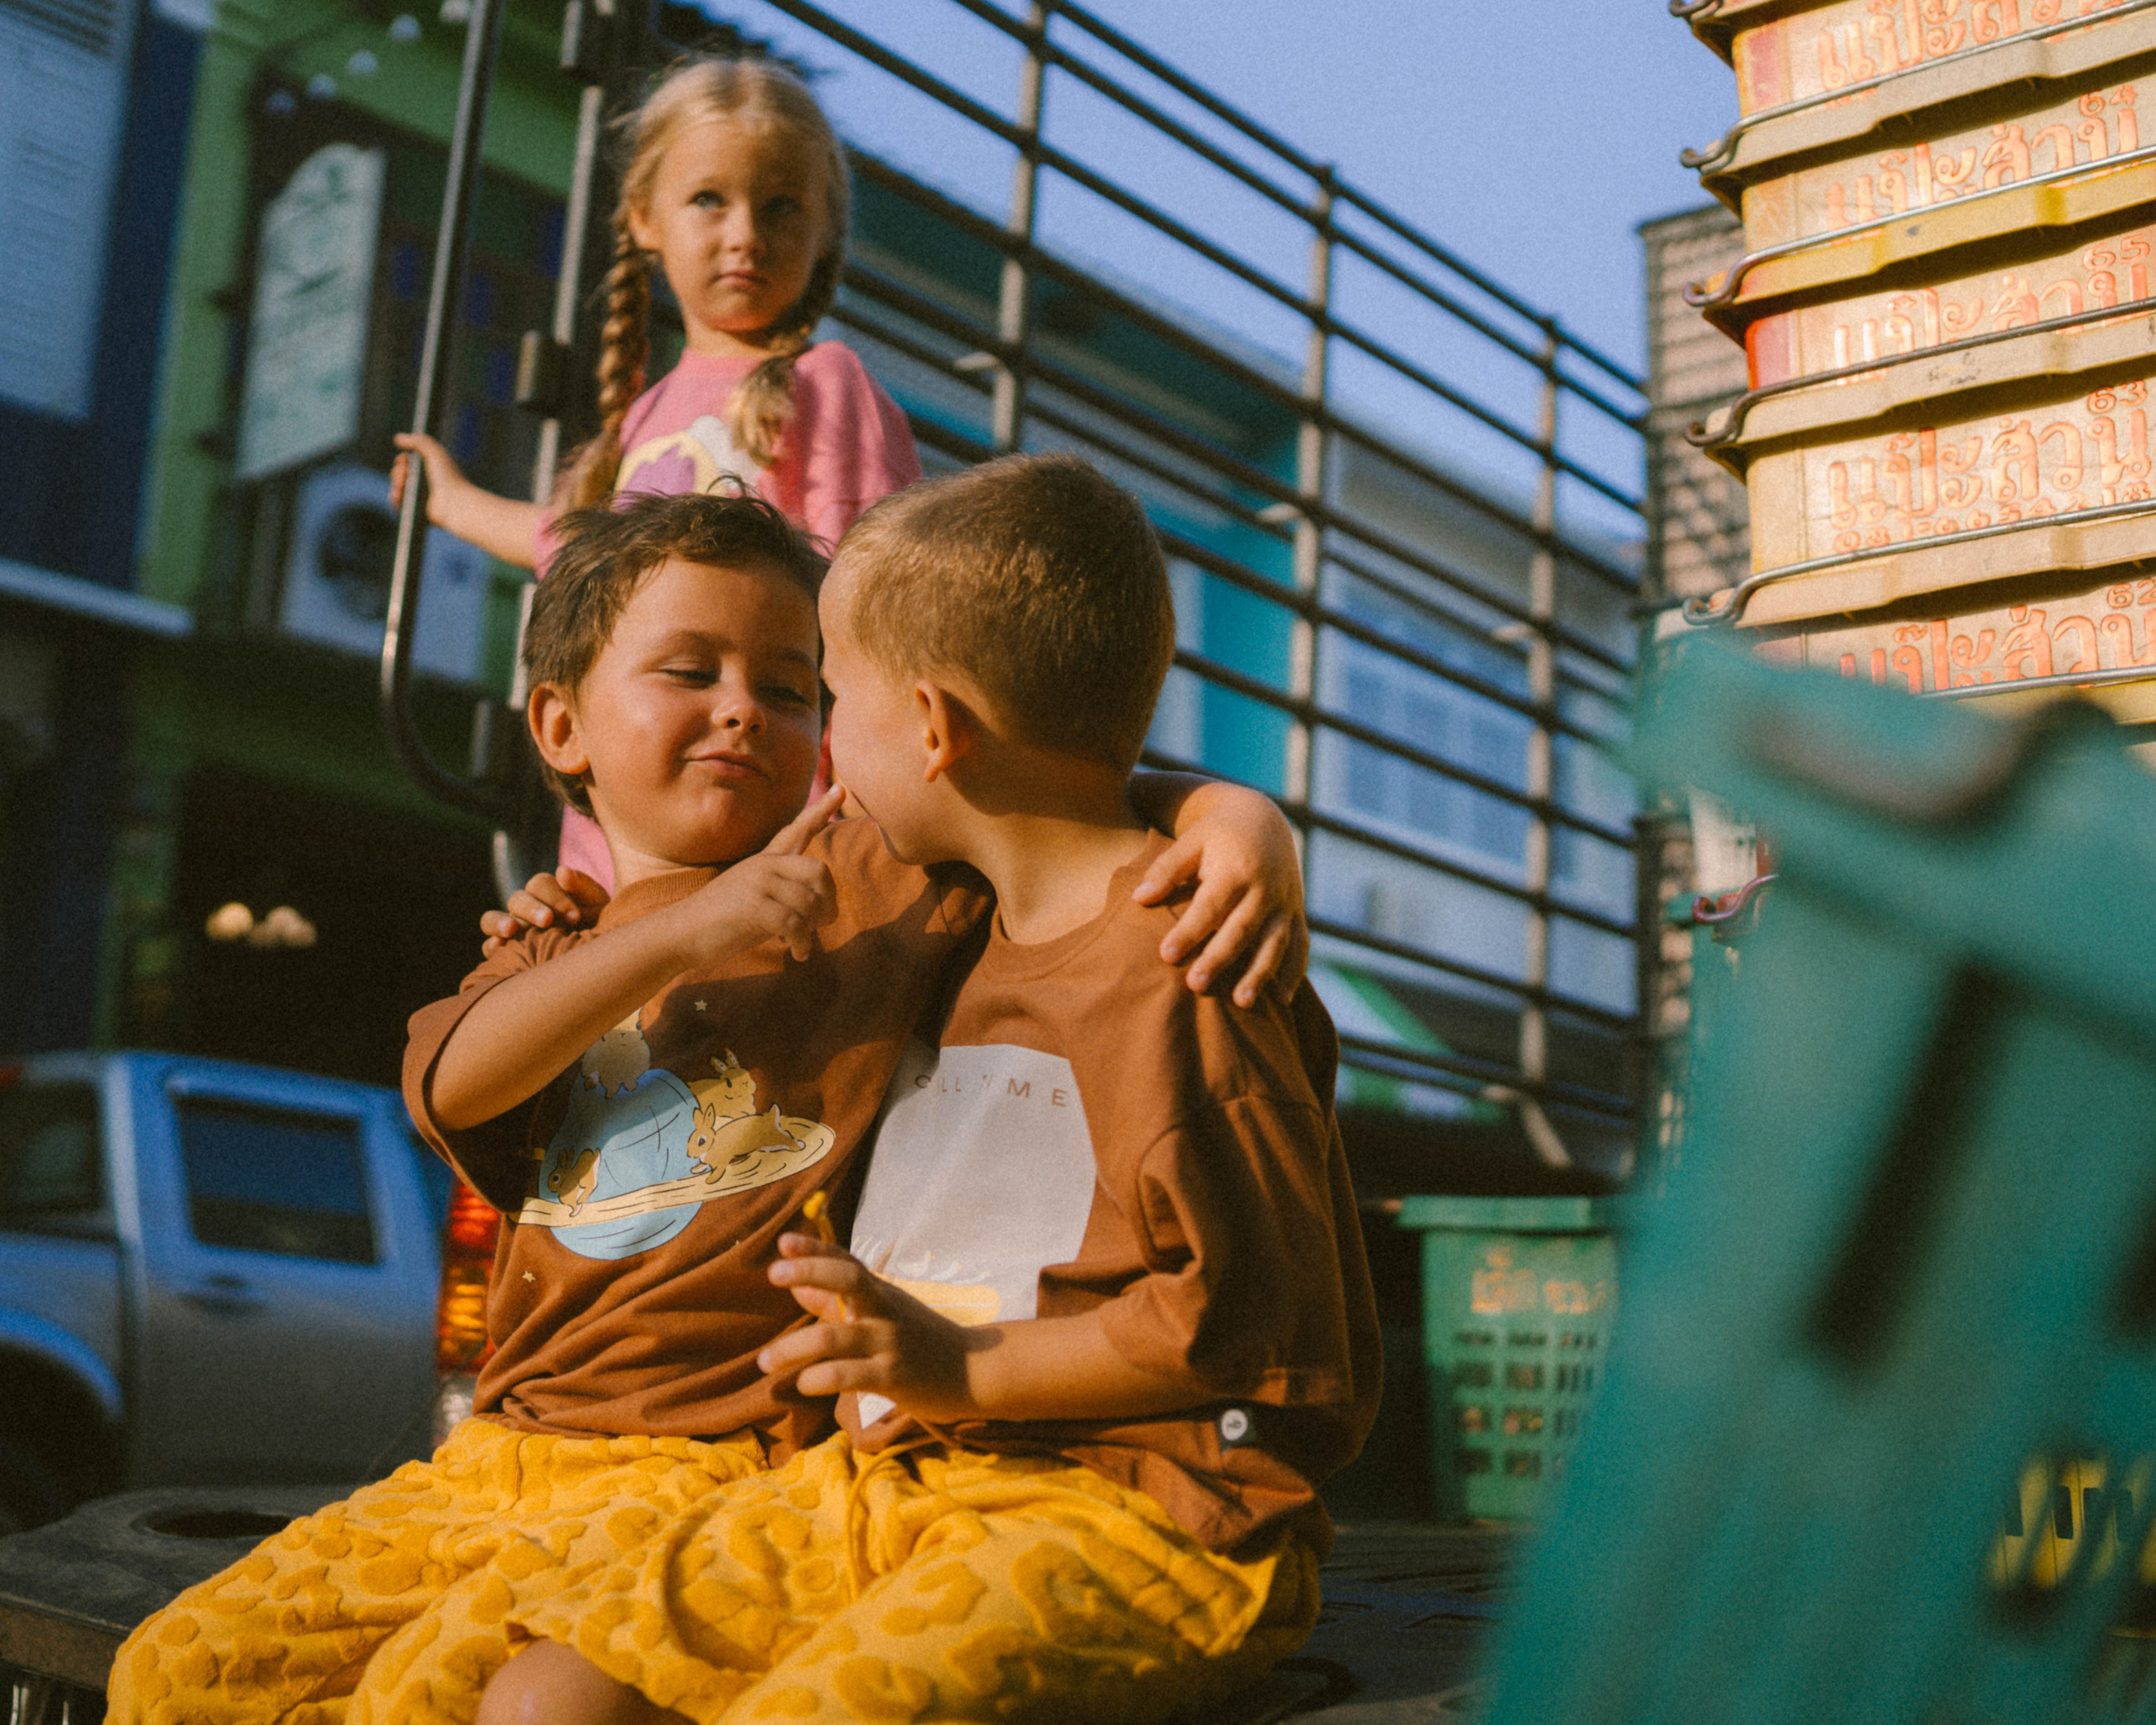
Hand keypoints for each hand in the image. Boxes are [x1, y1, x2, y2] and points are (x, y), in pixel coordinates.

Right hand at [390, 433, 474, 527]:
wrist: (454, 504)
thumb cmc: (447, 477)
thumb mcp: (435, 452)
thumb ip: (418, 441)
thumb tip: (398, 438)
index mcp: (431, 469)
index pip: (409, 463)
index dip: (402, 461)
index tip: (404, 460)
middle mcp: (426, 483)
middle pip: (400, 475)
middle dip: (397, 472)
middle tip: (403, 474)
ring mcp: (421, 498)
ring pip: (398, 489)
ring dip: (396, 485)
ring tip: (402, 485)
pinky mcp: (417, 511)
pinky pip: (399, 505)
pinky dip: (395, 499)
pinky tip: (398, 495)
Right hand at [480, 869, 611, 954]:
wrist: (600, 954)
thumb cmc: (598, 923)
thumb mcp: (597, 904)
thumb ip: (582, 886)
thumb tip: (562, 871)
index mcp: (547, 892)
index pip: (540, 884)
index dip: (555, 897)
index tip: (576, 917)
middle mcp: (526, 908)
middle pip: (517, 900)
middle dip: (531, 908)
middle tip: (547, 920)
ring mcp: (513, 929)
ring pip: (492, 919)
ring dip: (498, 922)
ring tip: (510, 930)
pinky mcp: (506, 952)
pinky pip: (489, 946)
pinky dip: (491, 946)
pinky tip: (498, 948)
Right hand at [681, 786, 843, 964]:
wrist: (680, 934)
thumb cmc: (723, 921)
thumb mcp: (756, 897)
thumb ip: (786, 893)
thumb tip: (829, 908)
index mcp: (765, 860)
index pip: (797, 830)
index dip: (821, 811)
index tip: (841, 789)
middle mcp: (763, 865)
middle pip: (819, 870)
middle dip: (828, 900)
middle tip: (823, 922)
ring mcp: (757, 883)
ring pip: (809, 902)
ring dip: (812, 929)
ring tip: (800, 943)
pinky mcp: (753, 906)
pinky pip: (795, 924)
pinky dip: (801, 943)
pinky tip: (796, 953)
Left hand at [759, 1234, 976, 1420]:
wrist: (976, 1371)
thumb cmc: (920, 1341)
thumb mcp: (883, 1315)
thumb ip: (836, 1303)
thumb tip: (796, 1287)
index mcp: (881, 1293)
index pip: (846, 1262)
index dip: (815, 1249)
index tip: (784, 1241)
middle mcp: (884, 1310)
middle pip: (847, 1280)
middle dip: (810, 1271)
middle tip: (774, 1273)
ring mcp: (889, 1343)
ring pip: (833, 1338)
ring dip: (792, 1349)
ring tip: (765, 1361)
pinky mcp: (893, 1378)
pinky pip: (846, 1375)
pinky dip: (817, 1379)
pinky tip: (803, 1384)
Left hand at [1135, 785, 1305, 1005]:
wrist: (1263, 820)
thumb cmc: (1217, 834)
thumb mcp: (1191, 841)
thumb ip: (1166, 869)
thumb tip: (1138, 898)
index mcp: (1236, 869)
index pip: (1211, 905)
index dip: (1190, 930)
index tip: (1166, 955)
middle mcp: (1264, 888)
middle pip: (1241, 929)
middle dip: (1219, 958)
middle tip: (1195, 985)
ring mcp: (1284, 903)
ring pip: (1274, 943)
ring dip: (1260, 974)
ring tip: (1241, 1002)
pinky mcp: (1296, 914)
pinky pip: (1300, 946)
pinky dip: (1293, 972)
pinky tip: (1282, 1001)